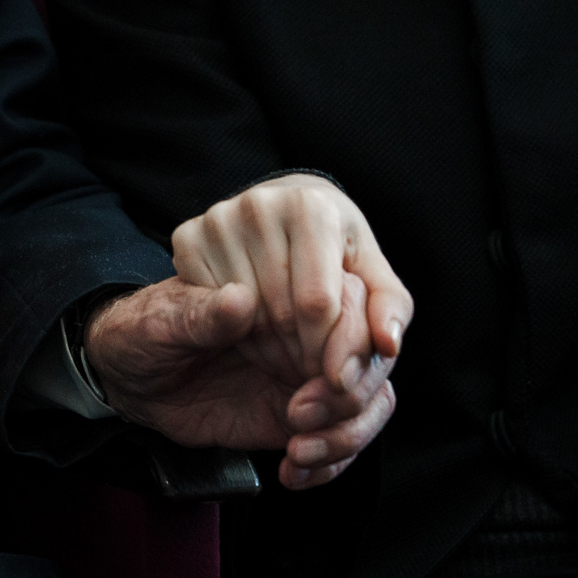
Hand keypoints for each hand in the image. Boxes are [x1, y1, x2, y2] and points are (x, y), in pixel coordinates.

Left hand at [83, 274, 397, 488]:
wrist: (130, 378)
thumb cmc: (145, 330)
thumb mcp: (161, 321)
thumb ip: (201, 312)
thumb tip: (241, 301)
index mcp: (281, 278)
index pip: (347, 293)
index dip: (352, 333)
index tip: (332, 372)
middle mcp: (307, 321)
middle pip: (373, 350)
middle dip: (353, 389)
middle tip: (303, 413)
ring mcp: (310, 368)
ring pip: (371, 397)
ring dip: (346, 432)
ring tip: (297, 450)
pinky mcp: (304, 412)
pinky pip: (345, 435)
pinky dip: (331, 461)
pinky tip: (293, 471)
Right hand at [171, 174, 413, 397]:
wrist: (281, 211)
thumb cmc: (333, 247)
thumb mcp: (370, 272)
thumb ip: (390, 307)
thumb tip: (388, 343)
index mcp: (311, 206)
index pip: (317, 305)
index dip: (328, 351)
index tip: (336, 373)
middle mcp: (260, 204)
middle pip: (279, 313)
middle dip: (300, 356)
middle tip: (311, 370)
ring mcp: (218, 219)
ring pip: (243, 317)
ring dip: (269, 352)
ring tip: (288, 352)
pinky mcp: (188, 237)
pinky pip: (210, 308)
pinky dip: (234, 335)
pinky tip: (255, 333)